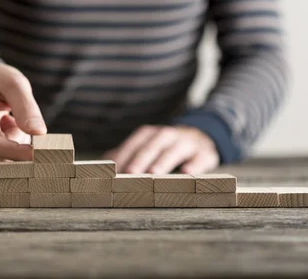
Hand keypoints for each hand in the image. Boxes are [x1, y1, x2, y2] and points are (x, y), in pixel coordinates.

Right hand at [0, 57, 45, 167]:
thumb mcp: (15, 83)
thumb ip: (26, 107)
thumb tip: (38, 132)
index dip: (17, 152)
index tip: (38, 153)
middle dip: (16, 144)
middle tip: (20, 120)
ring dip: (12, 146)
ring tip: (8, 121)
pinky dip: (5, 149)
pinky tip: (1, 130)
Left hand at [103, 125, 218, 174]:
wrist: (201, 138)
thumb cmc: (165, 147)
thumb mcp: (147, 146)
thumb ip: (127, 154)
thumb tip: (103, 165)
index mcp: (149, 134)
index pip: (133, 145)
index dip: (122, 157)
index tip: (112, 172)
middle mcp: (166, 135)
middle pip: (150, 147)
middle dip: (139, 160)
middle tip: (129, 173)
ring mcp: (186, 142)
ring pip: (173, 150)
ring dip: (163, 161)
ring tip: (153, 173)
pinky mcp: (205, 153)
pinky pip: (199, 158)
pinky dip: (194, 165)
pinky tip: (186, 173)